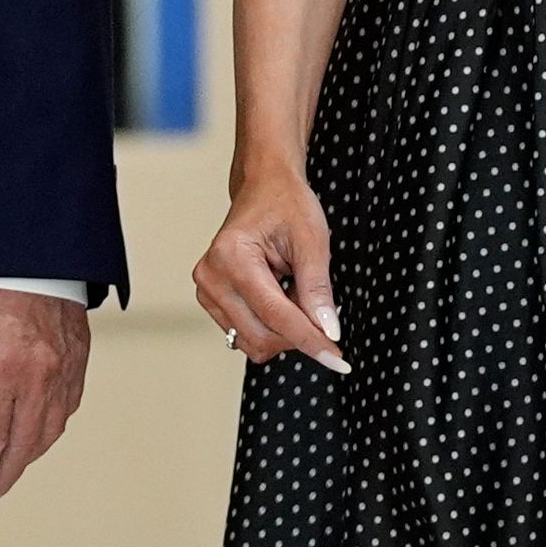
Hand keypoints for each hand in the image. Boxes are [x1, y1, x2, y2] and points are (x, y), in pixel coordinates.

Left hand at [0, 286, 90, 508]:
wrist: (26, 241)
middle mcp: (36, 376)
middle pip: (22, 447)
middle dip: (2, 477)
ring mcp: (63, 367)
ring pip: (50, 431)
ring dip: (28, 457)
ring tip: (8, 470)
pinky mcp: (79, 356)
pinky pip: (69, 405)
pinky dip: (51, 428)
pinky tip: (37, 435)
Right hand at [191, 162, 350, 375]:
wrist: (264, 187)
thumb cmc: (286, 204)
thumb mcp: (312, 240)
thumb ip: (318, 290)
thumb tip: (328, 331)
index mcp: (232, 257)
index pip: (276, 316)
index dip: (311, 340)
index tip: (338, 359)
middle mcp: (211, 277)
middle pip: (263, 336)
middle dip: (299, 333)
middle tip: (321, 307)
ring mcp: (207, 291)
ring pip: (254, 342)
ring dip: (284, 331)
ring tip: (295, 293)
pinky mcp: (211, 300)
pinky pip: (246, 334)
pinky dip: (271, 326)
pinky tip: (281, 298)